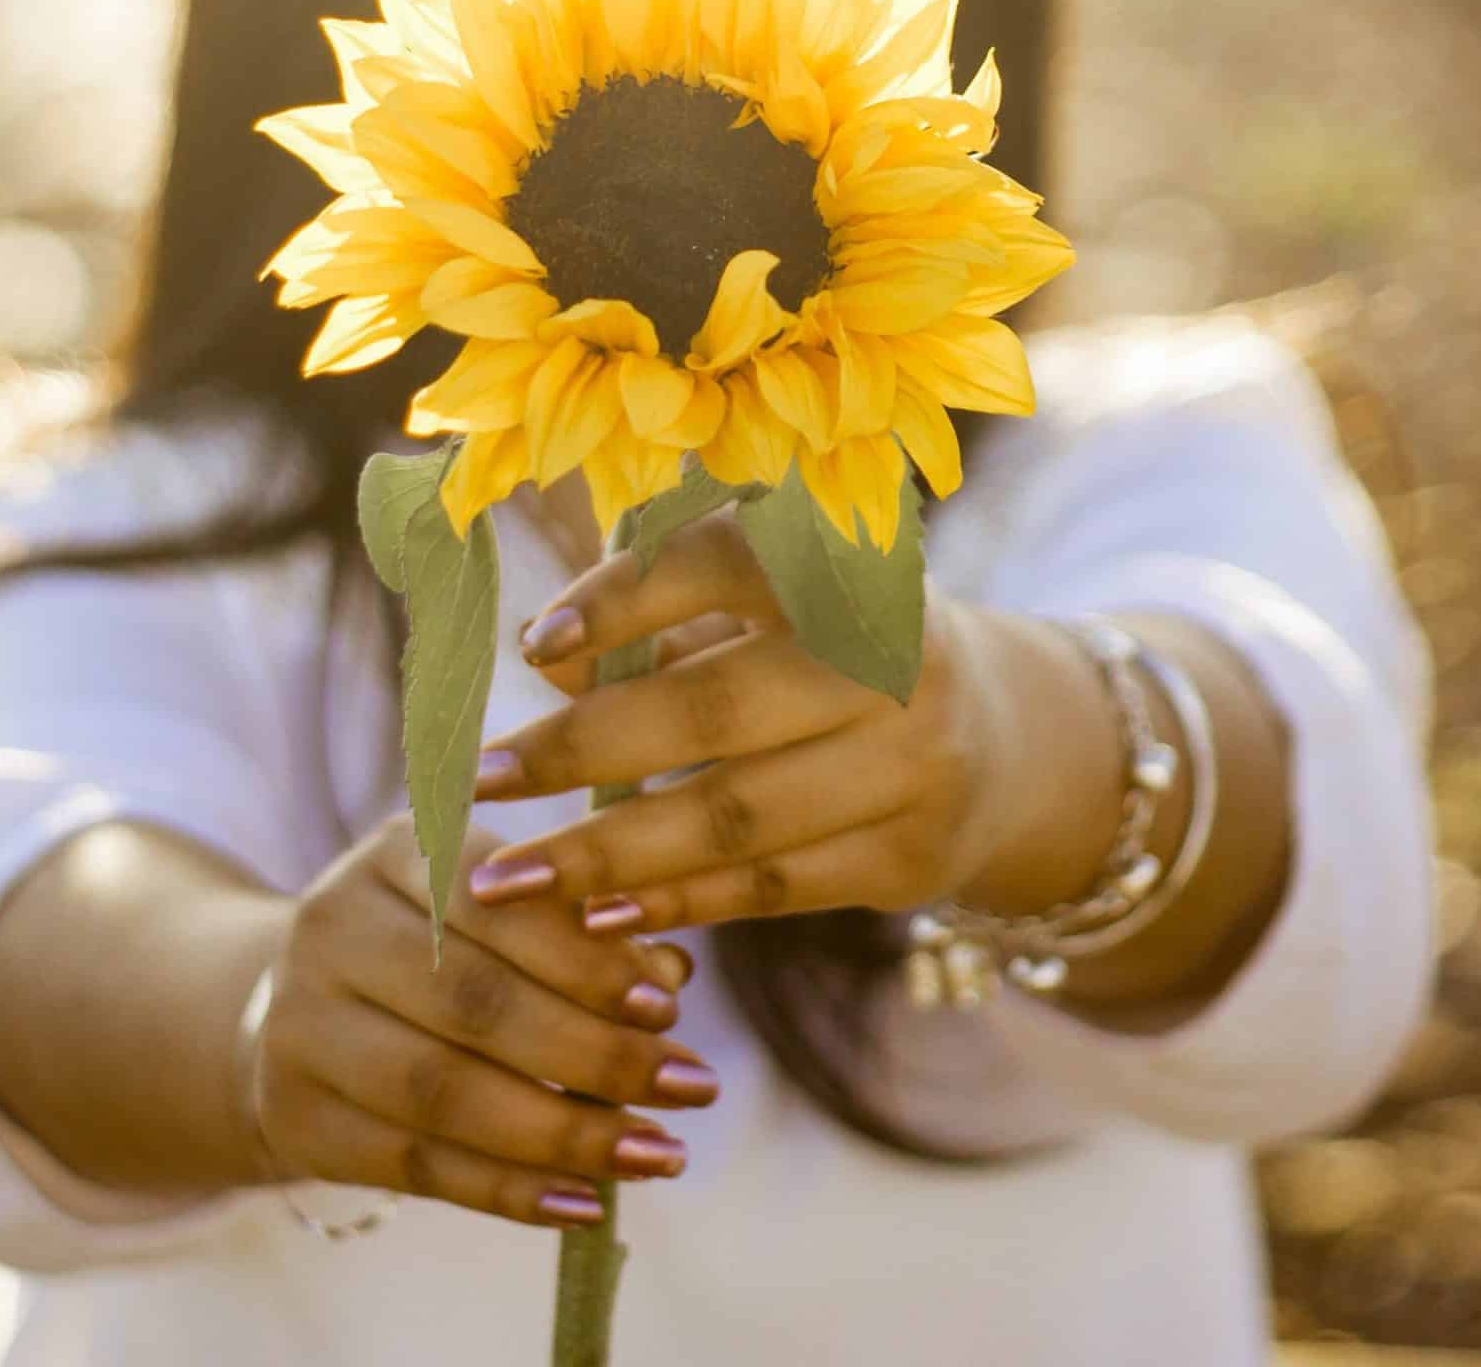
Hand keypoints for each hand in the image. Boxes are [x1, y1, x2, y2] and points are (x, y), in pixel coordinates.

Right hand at [252, 811, 716, 1230]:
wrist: (297, 1003)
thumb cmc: (438, 946)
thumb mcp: (497, 911)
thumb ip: (583, 932)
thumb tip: (669, 974)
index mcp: (395, 851)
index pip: (496, 904)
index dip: (584, 959)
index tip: (670, 1007)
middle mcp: (334, 925)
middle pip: (474, 1002)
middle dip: (596, 1053)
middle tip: (692, 1087)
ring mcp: (303, 1024)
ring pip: (445, 1093)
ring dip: (565, 1132)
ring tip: (658, 1154)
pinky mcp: (298, 1117)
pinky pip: (416, 1166)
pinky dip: (509, 1191)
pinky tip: (586, 1202)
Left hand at [465, 511, 1029, 932]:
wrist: (1001, 733)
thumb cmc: (829, 650)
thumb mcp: (762, 609)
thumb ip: (660, 623)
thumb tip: (549, 661)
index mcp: (846, 564)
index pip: (721, 564)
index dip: (624, 599)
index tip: (530, 645)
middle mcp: (892, 659)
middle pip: (714, 710)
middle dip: (581, 749)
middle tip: (478, 781)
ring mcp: (913, 764)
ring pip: (737, 818)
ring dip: (607, 854)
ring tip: (506, 879)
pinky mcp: (912, 857)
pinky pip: (772, 887)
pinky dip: (675, 903)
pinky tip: (593, 916)